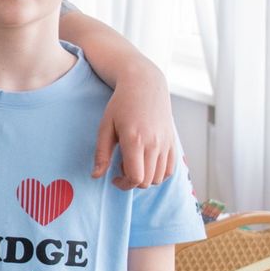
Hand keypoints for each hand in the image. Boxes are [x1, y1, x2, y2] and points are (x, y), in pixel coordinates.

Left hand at [92, 69, 176, 188]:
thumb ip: (101, 154)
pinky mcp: (173, 143)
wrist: (145, 86)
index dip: (123, 184)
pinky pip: (169, 170)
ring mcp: (166, 144)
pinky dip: (158, 173)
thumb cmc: (120, 105)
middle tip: (120, 168)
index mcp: (134, 140)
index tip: (113, 178)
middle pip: (147, 181)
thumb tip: (96, 176)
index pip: (135, 177)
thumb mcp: (105, 127)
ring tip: (133, 162)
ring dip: (145, 178)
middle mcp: (154, 144)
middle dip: (132, 182)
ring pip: (159, 178)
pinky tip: (146, 162)